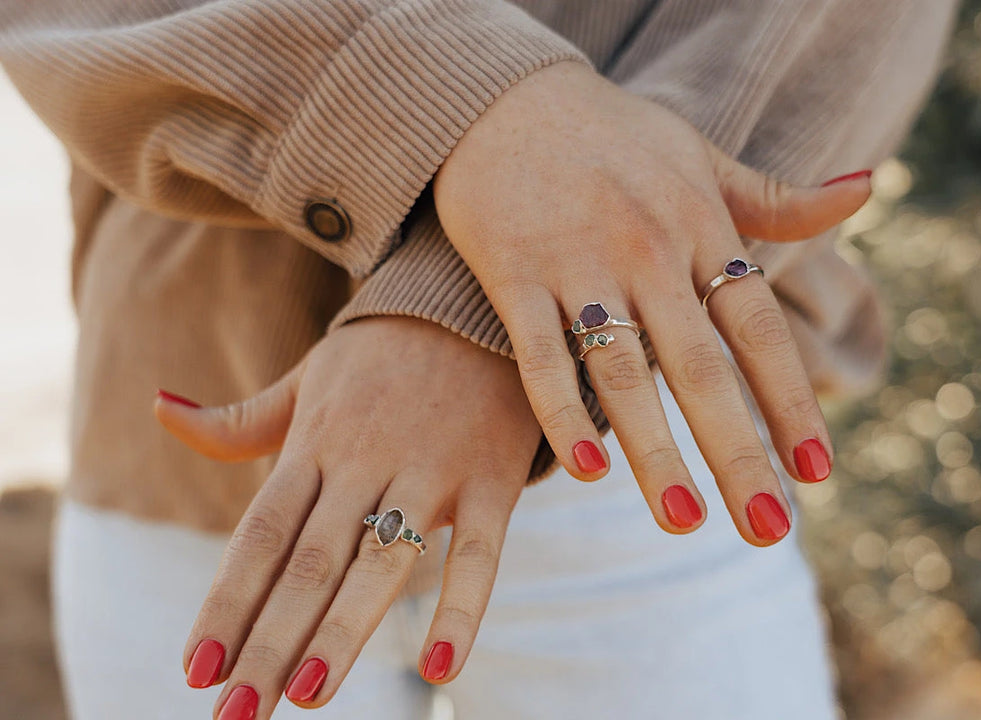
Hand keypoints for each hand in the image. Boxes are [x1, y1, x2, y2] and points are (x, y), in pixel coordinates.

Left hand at [156, 317, 540, 717]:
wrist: (480, 301)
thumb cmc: (387, 352)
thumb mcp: (309, 376)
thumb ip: (241, 418)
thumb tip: (159, 410)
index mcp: (316, 441)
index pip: (261, 535)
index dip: (226, 602)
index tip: (195, 670)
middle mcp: (365, 459)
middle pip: (310, 562)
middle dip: (269, 643)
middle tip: (236, 716)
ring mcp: (431, 468)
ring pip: (381, 562)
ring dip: (341, 633)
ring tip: (304, 698)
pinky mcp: (492, 476)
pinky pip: (480, 552)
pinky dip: (461, 609)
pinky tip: (439, 669)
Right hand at [433, 60, 870, 543]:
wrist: (505, 97)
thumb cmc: (614, 136)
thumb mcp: (704, 156)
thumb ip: (779, 195)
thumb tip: (870, 186)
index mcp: (701, 228)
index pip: (758, 330)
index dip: (791, 401)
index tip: (818, 472)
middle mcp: (649, 252)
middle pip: (702, 369)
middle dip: (738, 453)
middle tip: (767, 530)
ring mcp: (579, 264)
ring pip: (624, 372)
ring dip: (657, 452)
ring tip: (687, 523)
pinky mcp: (514, 273)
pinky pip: (540, 354)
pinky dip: (560, 411)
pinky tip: (585, 471)